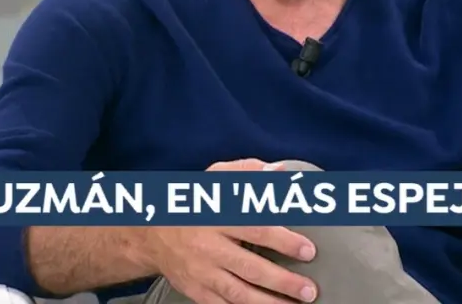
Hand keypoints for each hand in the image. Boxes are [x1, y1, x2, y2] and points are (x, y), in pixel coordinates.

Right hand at [140, 159, 316, 303]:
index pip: (255, 229)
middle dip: (283, 281)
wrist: (153, 233)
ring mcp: (202, 272)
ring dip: (270, 303)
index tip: (308, 251)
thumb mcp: (216, 179)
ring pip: (239, 293)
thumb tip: (280, 171)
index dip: (284, 241)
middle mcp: (210, 247)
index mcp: (218, 217)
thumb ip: (249, 172)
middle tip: (308, 289)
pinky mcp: (197, 290)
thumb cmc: (193, 204)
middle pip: (250, 267)